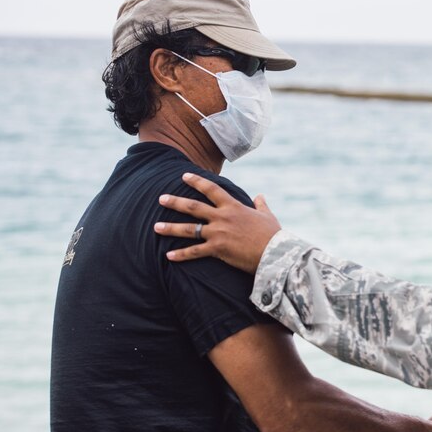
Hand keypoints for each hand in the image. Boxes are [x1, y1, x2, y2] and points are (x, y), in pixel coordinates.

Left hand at [154, 173, 280, 272]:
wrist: (276, 253)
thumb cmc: (273, 235)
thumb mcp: (268, 216)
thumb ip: (261, 205)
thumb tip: (261, 196)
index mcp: (234, 206)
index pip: (212, 189)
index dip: (197, 181)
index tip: (184, 175)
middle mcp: (223, 217)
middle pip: (194, 207)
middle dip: (175, 202)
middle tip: (161, 198)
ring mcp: (219, 233)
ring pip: (190, 229)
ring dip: (171, 228)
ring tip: (155, 227)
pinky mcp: (218, 249)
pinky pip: (195, 252)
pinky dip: (181, 255)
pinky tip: (168, 256)